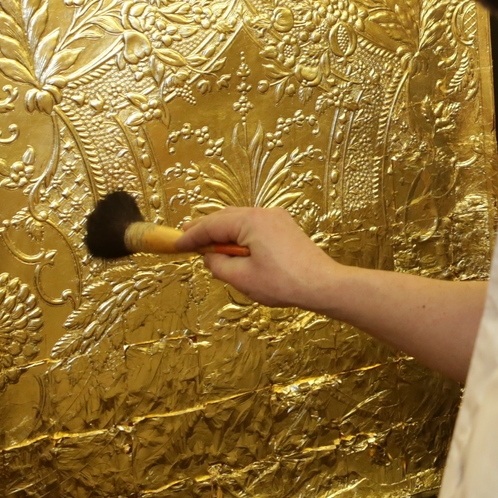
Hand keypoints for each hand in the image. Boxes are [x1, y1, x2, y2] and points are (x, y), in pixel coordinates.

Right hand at [176, 207, 343, 309]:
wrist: (322, 284)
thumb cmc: (283, 283)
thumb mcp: (242, 278)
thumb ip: (219, 264)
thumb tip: (209, 256)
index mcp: (251, 221)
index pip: (212, 225)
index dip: (192, 236)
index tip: (176, 244)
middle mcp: (264, 213)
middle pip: (226, 218)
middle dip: (205, 229)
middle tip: (185, 238)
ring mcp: (277, 218)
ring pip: (240, 221)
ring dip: (222, 232)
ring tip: (205, 244)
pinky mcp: (285, 227)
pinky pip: (254, 226)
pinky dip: (239, 235)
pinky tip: (232, 248)